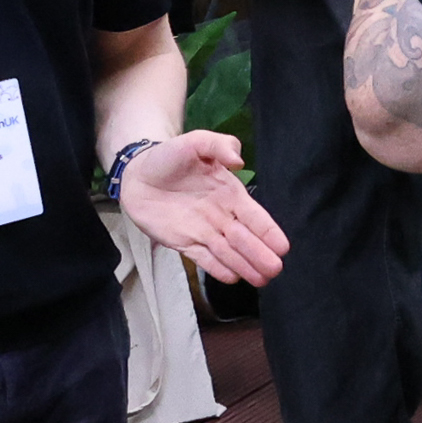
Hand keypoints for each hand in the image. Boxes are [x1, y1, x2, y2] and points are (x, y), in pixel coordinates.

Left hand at [113, 131, 286, 287]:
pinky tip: (233, 278)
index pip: (255, 217)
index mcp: (230, 194)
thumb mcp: (196, 142)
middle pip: (245, 239)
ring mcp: (203, 231)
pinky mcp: (182, 242)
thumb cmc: (169, 156)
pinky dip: (218, 269)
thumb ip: (219, 145)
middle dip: (261, 255)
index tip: (283, 248)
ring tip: (262, 280)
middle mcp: (221, 216)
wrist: (137, 174)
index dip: (269, 232)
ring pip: (228, 252)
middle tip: (276, 270)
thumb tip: (238, 160)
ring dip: (245, 266)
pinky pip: (203, 258)